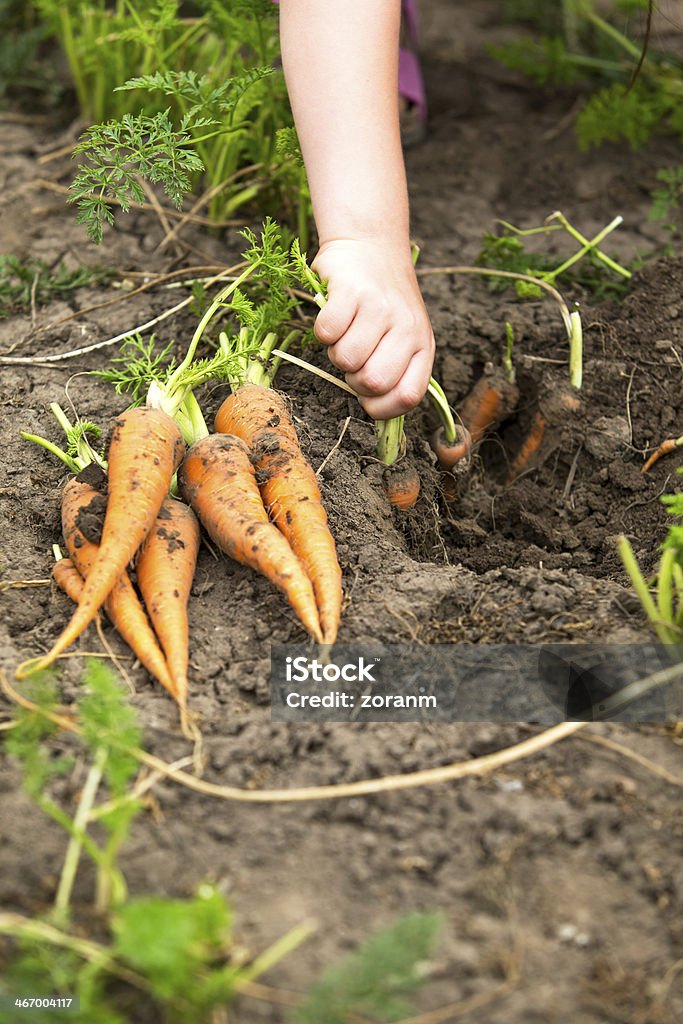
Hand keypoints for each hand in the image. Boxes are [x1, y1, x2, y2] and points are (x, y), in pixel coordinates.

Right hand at [312, 239, 434, 419]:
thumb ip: (396, 372)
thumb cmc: (383, 302)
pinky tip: (335, 315)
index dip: (381, 407)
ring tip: (346, 332)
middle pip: (373, 382)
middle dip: (354, 379)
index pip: (408, 396)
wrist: (370, 246)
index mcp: (423, 345)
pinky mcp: (352, 291)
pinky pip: (327, 333)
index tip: (368, 398)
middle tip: (355, 356)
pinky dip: (323, 330)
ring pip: (346, 360)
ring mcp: (381, 308)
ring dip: (336, 352)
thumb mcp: (403, 337)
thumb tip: (374, 409)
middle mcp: (408, 327)